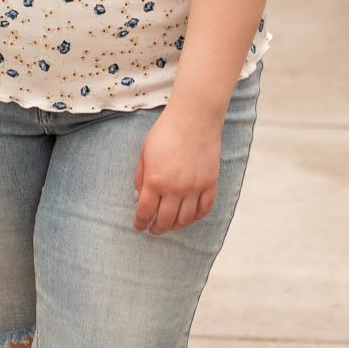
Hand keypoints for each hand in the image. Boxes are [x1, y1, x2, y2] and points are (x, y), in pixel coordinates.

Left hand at [132, 102, 222, 234]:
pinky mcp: (210, 184)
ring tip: (170, 225)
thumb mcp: (144, 153)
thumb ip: (140, 177)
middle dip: (156, 228)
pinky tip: (188, 216)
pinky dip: (196, 217)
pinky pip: (204, 209)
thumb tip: (138, 198)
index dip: (140, 223)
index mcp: (154, 181)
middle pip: (165, 221)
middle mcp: (175, 189)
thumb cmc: (166, 132)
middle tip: (153, 229)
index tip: (139, 226)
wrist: (194, 118)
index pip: (145, 212)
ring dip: (175, 226)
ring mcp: (194, 188)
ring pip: (185, 219)